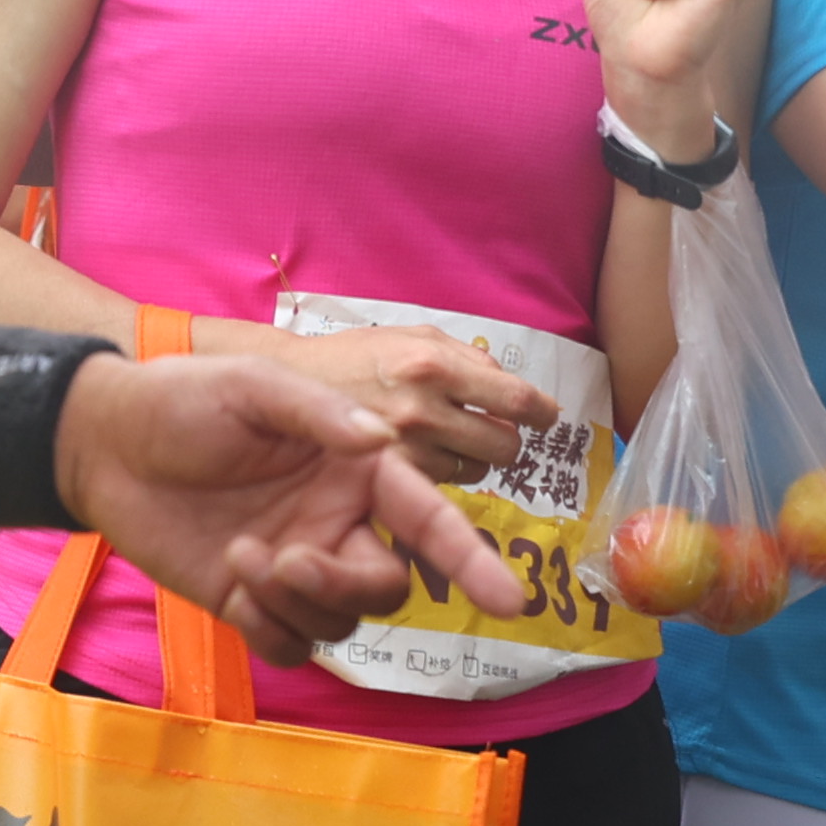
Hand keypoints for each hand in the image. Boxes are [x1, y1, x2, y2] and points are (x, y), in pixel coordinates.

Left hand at [55, 353, 518, 660]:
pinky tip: (236, 588)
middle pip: (389, 585)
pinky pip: (293, 645)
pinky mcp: (253, 602)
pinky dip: (274, 630)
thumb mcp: (253, 387)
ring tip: (245, 557)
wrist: (104, 442)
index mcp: (357, 471)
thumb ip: (320, 415)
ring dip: (300, 600)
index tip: (509, 602)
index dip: (473, 562)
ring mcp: (298, 565)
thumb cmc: (184, 400)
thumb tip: (381, 441)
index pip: (431, 521)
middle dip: (348, 583)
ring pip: (342, 619)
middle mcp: (338, 522)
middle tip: (288, 558)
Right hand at [256, 323, 556, 481]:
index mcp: (432, 365)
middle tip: (494, 432)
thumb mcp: (409, 337)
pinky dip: (440, 477)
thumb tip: (512, 387)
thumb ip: (464, 357)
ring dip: (472, 459)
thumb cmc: (351, 359)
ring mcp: (402, 452)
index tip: (547, 417)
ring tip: (445, 442)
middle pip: (505, 446)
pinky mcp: (384, 483)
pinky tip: (419, 459)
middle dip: (507, 440)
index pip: (516, 400)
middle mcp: (421, 411)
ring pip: (475, 472)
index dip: (541, 412)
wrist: (278, 387)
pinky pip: (440, 488)